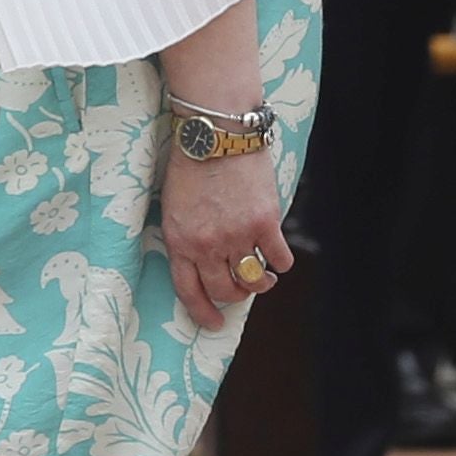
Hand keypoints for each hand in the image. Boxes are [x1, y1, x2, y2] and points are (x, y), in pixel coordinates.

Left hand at [161, 135, 289, 337]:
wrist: (217, 133)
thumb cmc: (192, 164)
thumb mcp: (174, 206)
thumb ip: (186, 236)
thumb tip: (203, 262)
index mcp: (179, 242)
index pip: (189, 291)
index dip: (202, 312)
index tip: (213, 323)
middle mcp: (207, 246)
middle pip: (224, 290)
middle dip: (234, 296)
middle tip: (241, 290)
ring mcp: (237, 236)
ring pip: (253, 280)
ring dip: (260, 284)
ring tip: (264, 277)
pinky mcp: (265, 223)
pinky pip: (279, 258)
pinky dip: (281, 262)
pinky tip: (279, 257)